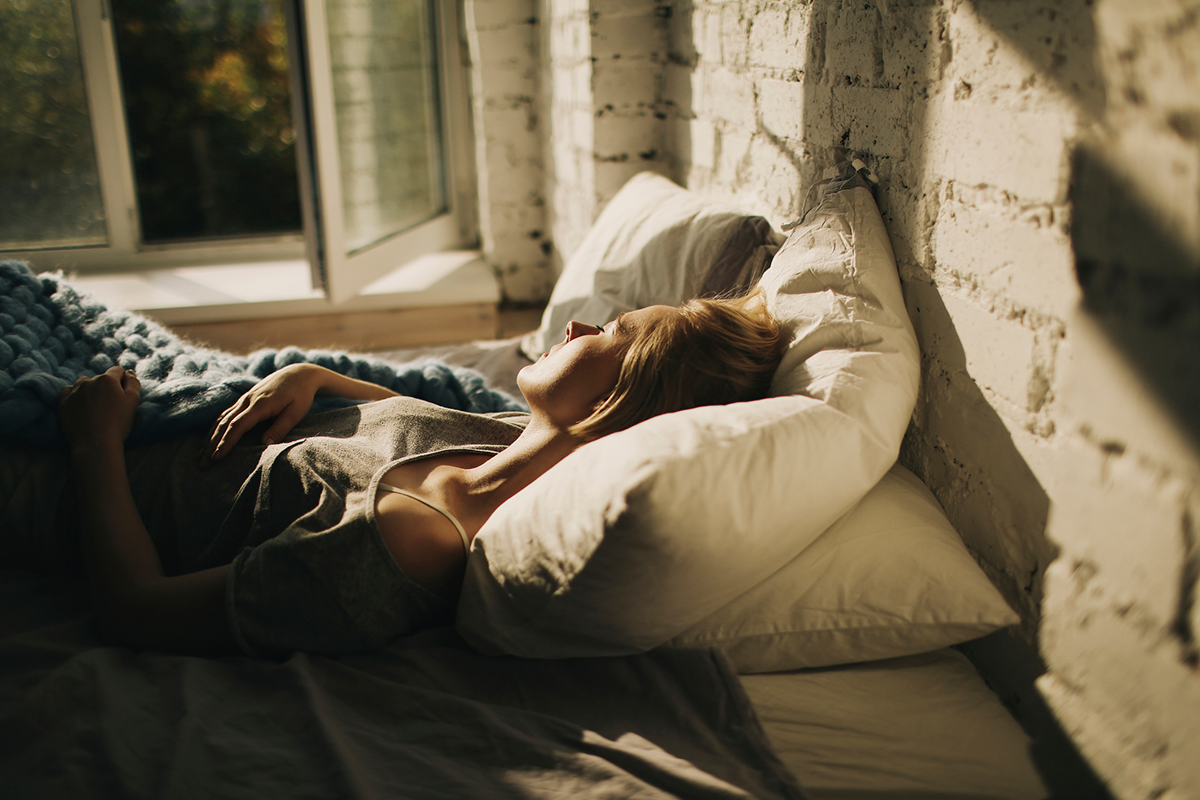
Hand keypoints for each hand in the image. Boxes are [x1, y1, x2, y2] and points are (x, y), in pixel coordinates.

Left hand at [59, 366, 141, 449]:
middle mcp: (89, 381)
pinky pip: (68, 391)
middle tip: (109, 405)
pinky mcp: (63, 402)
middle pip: (100, 378)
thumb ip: (133, 383)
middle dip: (105, 387)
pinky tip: (80, 404)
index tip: (122, 394)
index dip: (122, 381)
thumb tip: (129, 372)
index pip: (117, 371)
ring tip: (94, 405)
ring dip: (89, 389)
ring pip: (83, 383)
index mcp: (107, 379)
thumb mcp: (133, 402)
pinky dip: (74, 394)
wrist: (95, 443)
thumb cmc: (118, 424)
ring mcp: (74, 391)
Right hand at [201, 364, 325, 464]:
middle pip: (223, 424)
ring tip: (200, 456)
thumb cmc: (301, 395)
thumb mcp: (296, 413)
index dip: (226, 442)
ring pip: (220, 419)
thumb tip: (264, 445)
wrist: (299, 374)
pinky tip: (208, 439)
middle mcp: (247, 400)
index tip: (217, 458)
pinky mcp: (244, 399)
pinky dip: (214, 428)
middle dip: (211, 445)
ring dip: (209, 438)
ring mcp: (244, 399)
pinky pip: (224, 415)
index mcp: (260, 404)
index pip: (238, 425)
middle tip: (202, 464)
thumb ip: (280, 428)